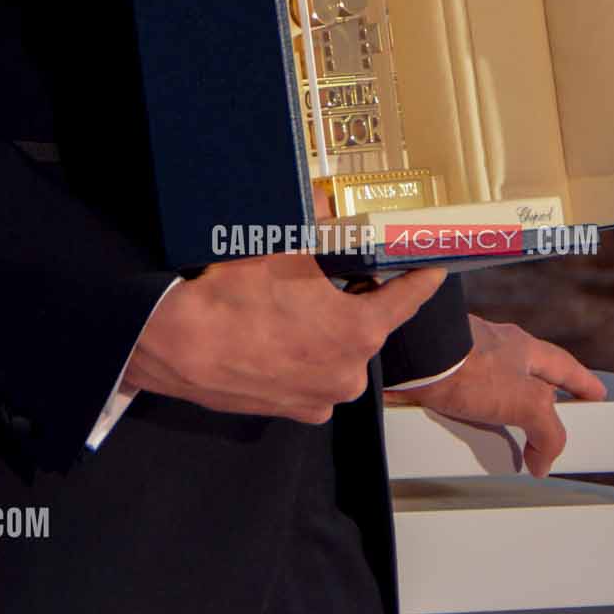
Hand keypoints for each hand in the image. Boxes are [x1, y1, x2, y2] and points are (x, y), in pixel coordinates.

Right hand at [120, 252, 447, 424]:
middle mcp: (349, 373)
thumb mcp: (284, 248)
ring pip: (339, 354)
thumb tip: (331, 201)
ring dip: (329, 332)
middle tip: (339, 277)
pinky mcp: (295, 413)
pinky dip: (307, 357)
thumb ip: (320, 225)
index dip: (422, 276)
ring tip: (299, 307)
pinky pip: (315, 377)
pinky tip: (282, 336)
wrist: (179, 346)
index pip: (407, 299)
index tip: (434, 266)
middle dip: (358, 301)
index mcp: (359, 331)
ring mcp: (322, 399)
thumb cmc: (234, 297)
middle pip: (368, 327)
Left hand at [384, 314, 604, 477]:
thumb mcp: (525, 401)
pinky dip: (465, 427)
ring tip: (499, 450)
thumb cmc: (467, 364)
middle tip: (542, 435)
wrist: (412, 360)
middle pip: (527, 382)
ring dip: (496, 421)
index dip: (583, 383)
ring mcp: (465, 363)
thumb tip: (545, 460)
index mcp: (522, 347)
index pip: (563, 366)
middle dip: (535, 407)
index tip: (596, 394)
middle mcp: (495, 351)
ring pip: (492, 397)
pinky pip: (460, 409)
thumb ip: (547, 430)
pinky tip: (463, 444)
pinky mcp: (439, 380)